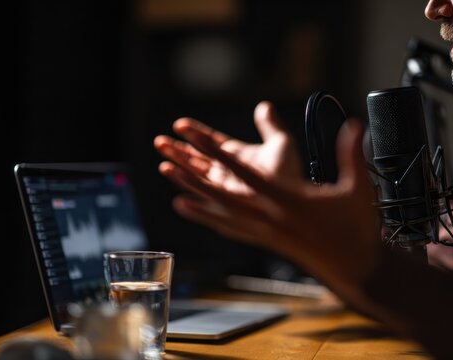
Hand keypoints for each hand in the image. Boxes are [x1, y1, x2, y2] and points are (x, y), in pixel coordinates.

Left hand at [154, 101, 381, 299]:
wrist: (355, 267)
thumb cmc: (356, 229)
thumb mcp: (358, 188)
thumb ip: (351, 153)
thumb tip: (355, 125)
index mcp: (290, 200)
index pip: (247, 171)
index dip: (220, 152)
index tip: (196, 136)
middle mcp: (271, 217)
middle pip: (223, 194)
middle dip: (195, 173)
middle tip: (169, 158)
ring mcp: (267, 232)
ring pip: (222, 213)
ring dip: (196, 196)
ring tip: (172, 183)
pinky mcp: (267, 242)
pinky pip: (231, 229)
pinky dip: (209, 218)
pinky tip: (192, 211)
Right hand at [154, 101, 301, 195]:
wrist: (293, 194)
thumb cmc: (290, 173)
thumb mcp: (280, 143)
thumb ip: (269, 125)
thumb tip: (264, 106)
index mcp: (236, 156)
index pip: (210, 142)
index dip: (195, 133)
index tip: (180, 124)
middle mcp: (226, 171)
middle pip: (196, 159)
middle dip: (178, 150)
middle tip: (159, 141)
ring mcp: (223, 185)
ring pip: (194, 173)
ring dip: (177, 164)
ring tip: (162, 156)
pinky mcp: (223, 198)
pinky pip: (199, 188)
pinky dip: (185, 181)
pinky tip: (171, 173)